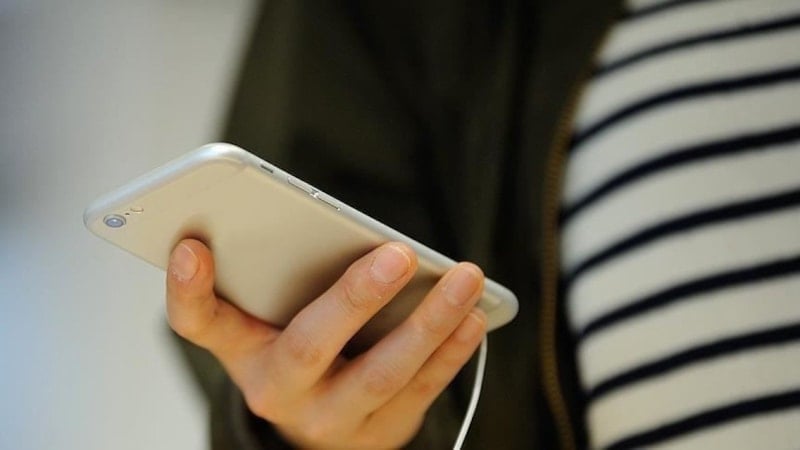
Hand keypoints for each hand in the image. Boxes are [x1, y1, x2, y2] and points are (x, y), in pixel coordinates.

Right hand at [166, 239, 486, 448]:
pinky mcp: (378, 434)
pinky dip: (450, 353)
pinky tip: (473, 316)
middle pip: (308, 346)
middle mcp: (279, 392)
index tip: (191, 245)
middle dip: (355, 299)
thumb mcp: (271, 321)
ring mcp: (330, 420)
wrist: (319, 431)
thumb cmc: (297, 353)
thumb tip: (324, 223)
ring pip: (381, 374)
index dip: (188, 289)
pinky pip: (419, 392)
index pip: (200, 324)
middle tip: (399, 254)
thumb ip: (279, 274)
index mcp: (244, 351)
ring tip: (466, 276)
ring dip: (429, 323)